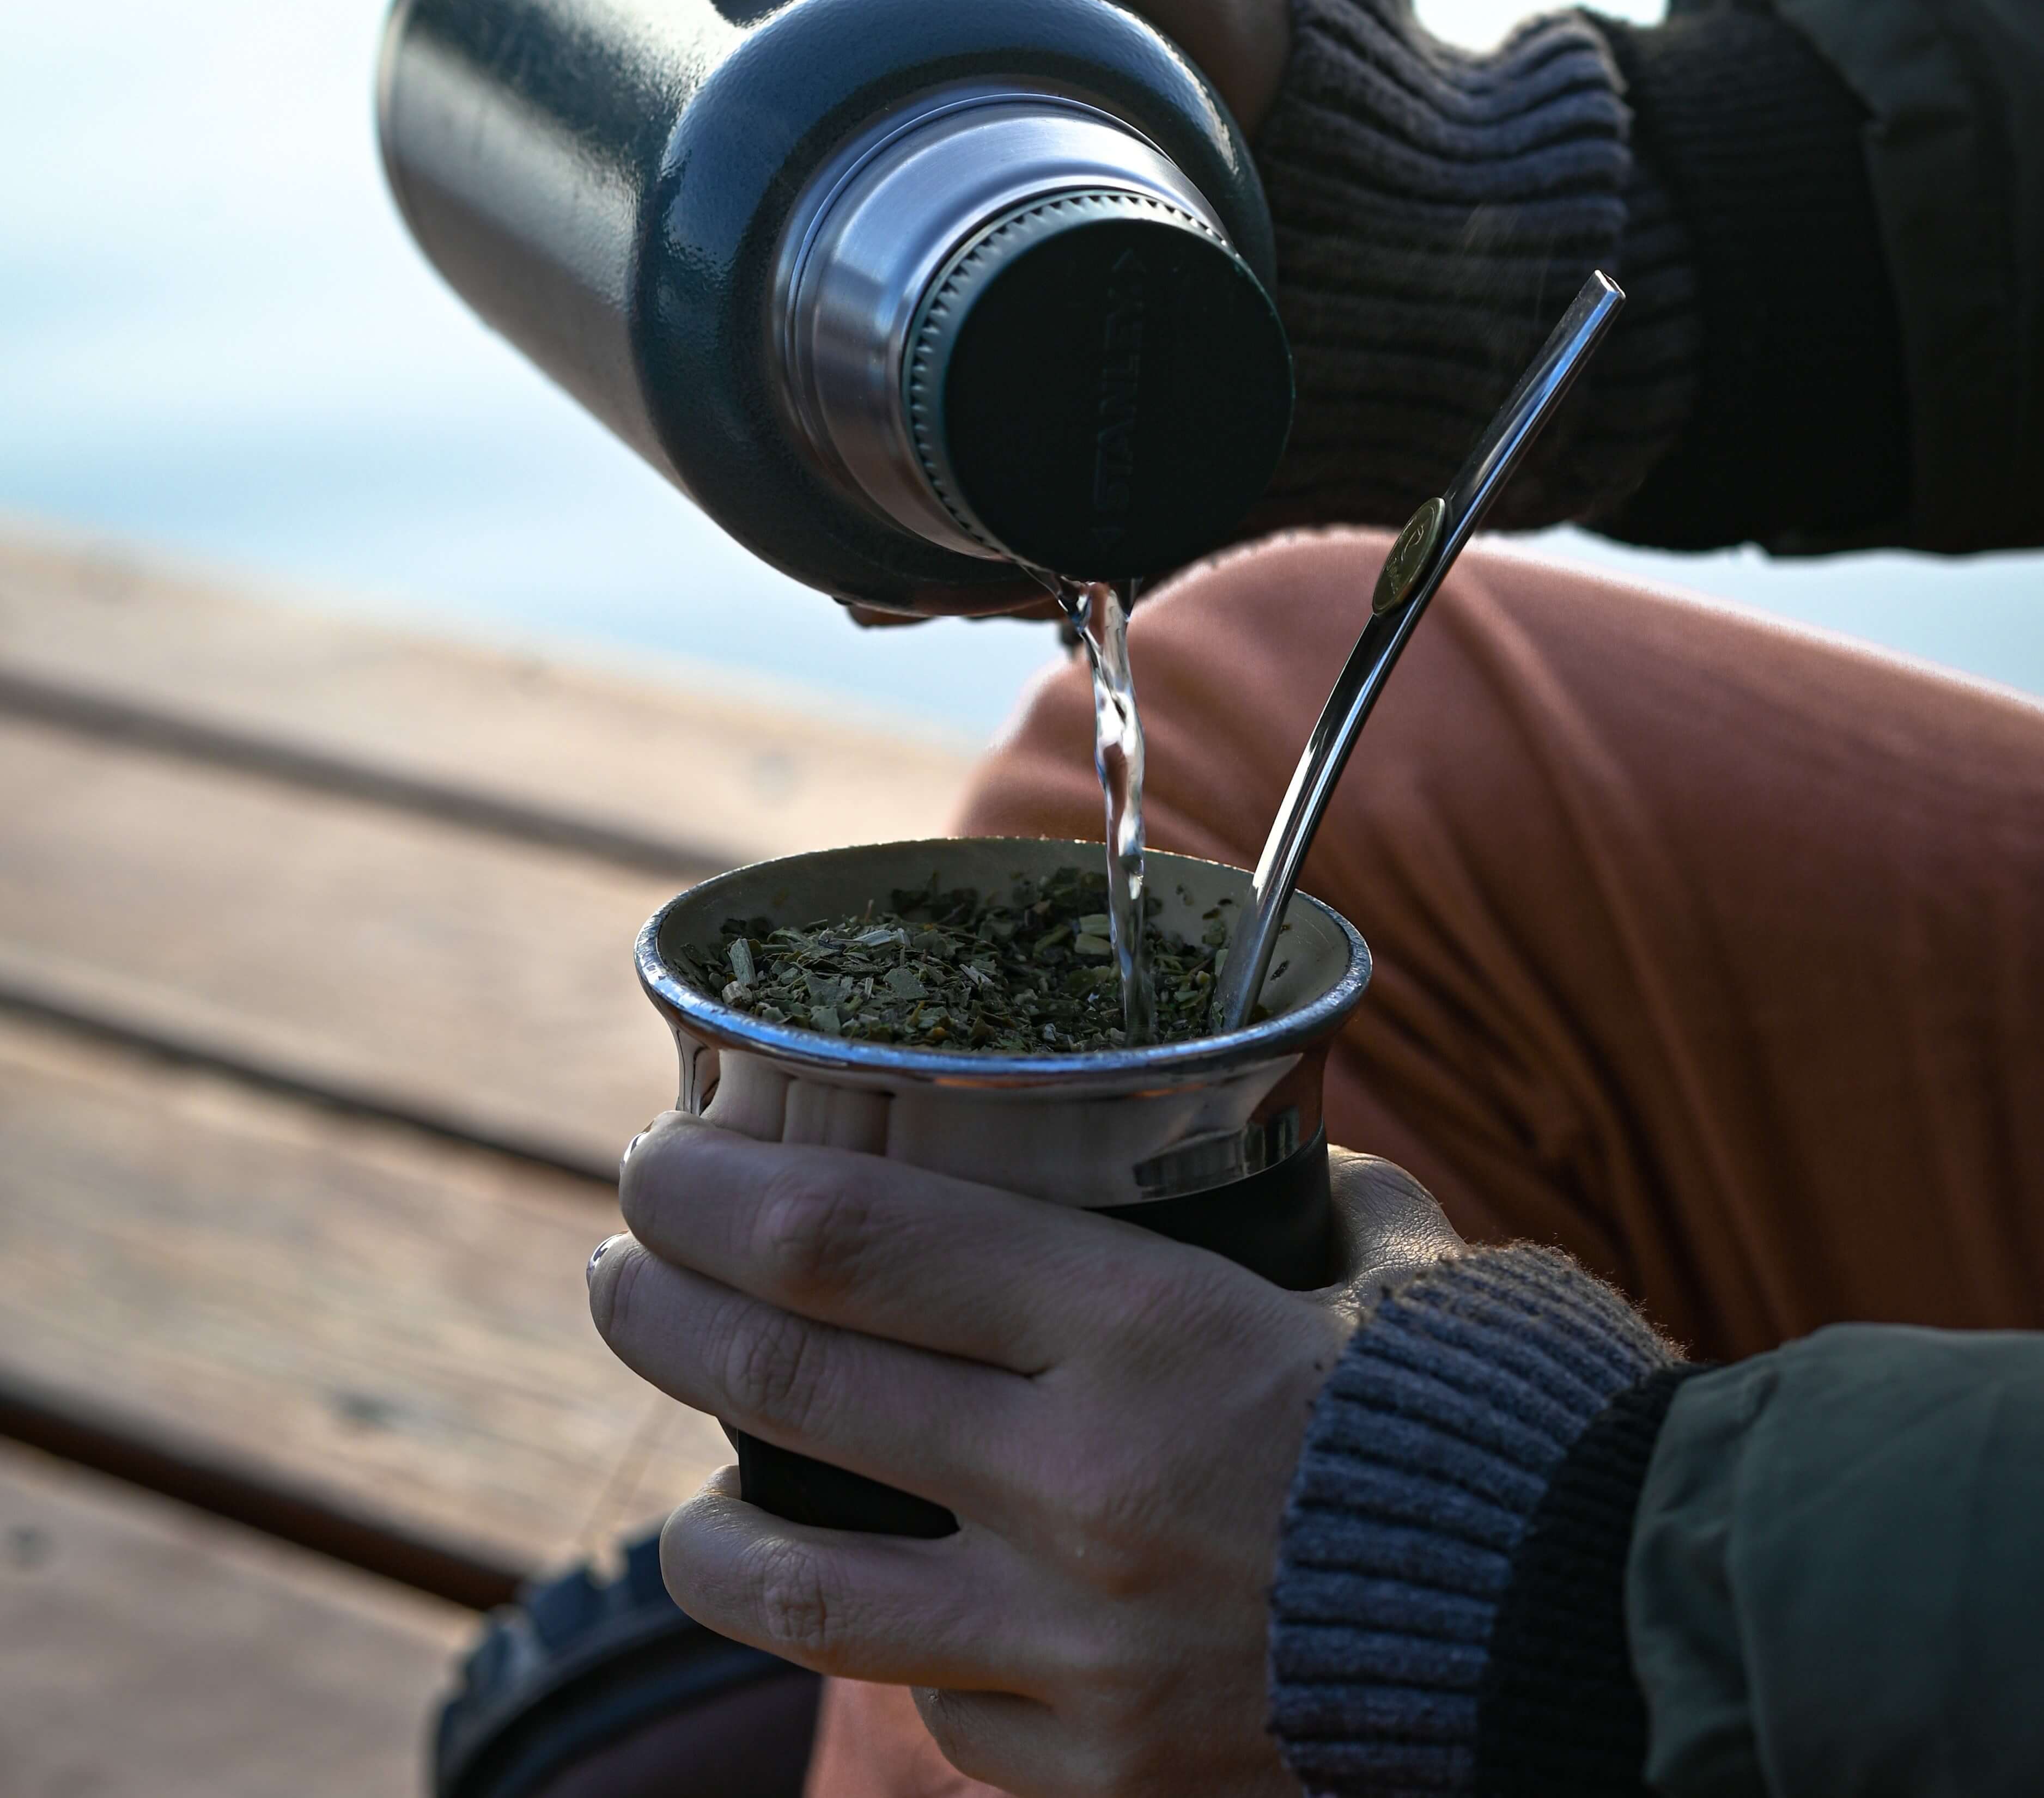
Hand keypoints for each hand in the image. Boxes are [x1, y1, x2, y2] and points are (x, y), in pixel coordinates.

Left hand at [588, 1124, 1463, 1796]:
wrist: (1601, 1620)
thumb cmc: (1488, 1404)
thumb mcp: (1380, 1257)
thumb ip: (1267, 1202)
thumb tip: (1219, 1152)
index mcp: (1143, 1326)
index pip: (852, 1237)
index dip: (716, 1192)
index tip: (651, 1161)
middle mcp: (1081, 1483)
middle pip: (786, 1383)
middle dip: (658, 1313)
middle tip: (616, 1271)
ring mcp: (1079, 1649)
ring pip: (800, 1591)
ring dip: (700, 1535)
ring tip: (681, 1501)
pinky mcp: (1104, 1770)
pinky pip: (942, 1708)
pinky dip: (904, 1651)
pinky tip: (907, 1611)